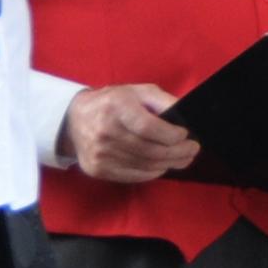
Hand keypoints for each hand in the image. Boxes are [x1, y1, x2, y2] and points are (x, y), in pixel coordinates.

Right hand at [64, 83, 197, 183]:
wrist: (74, 119)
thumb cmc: (113, 103)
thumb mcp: (138, 92)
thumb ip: (163, 100)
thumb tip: (185, 115)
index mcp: (115, 107)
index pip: (148, 127)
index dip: (171, 135)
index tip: (185, 135)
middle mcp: (104, 131)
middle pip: (150, 150)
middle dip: (179, 152)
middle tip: (193, 149)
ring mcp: (99, 153)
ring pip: (146, 165)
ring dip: (170, 163)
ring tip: (184, 158)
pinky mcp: (98, 169)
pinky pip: (134, 175)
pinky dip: (154, 172)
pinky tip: (164, 164)